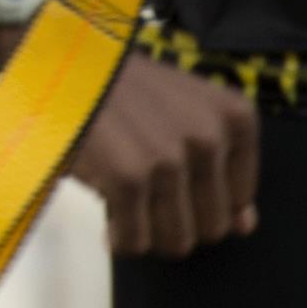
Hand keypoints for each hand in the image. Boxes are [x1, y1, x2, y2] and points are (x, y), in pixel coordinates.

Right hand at [65, 53, 258, 255]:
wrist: (61, 66)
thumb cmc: (125, 92)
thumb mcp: (188, 114)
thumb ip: (222, 167)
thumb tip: (245, 227)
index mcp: (234, 118)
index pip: (239, 200)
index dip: (199, 199)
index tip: (169, 178)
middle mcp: (208, 137)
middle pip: (212, 228)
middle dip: (174, 221)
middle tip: (144, 194)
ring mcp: (168, 159)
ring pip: (176, 241)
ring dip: (147, 232)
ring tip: (127, 204)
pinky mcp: (127, 178)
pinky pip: (135, 242)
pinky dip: (119, 238)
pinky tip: (108, 216)